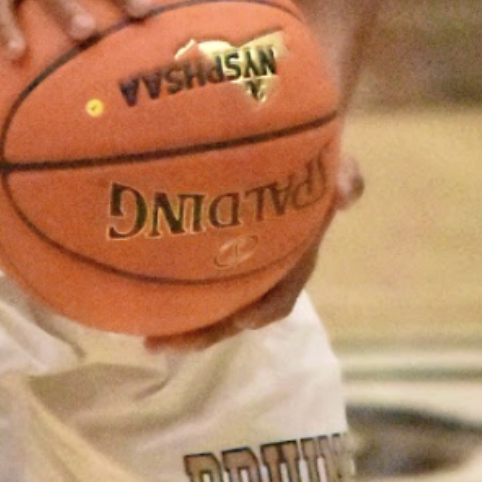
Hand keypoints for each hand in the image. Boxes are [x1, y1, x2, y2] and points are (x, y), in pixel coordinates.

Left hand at [143, 149, 364, 353]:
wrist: (289, 136)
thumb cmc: (309, 153)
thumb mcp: (333, 161)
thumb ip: (344, 174)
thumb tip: (347, 193)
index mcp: (296, 254)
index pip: (282, 294)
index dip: (264, 310)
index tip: (243, 322)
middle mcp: (267, 266)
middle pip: (238, 311)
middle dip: (206, 332)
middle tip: (162, 345)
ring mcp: (240, 260)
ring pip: (213, 303)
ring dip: (185, 324)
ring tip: (146, 339)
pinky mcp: (212, 247)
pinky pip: (192, 277)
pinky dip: (170, 291)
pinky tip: (134, 293)